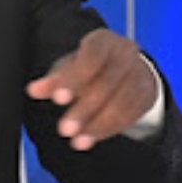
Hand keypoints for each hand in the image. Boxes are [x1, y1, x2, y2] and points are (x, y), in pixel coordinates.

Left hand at [25, 28, 156, 150]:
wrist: (124, 65)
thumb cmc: (90, 64)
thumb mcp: (70, 66)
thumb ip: (53, 79)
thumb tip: (34, 90)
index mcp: (104, 40)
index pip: (91, 57)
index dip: (74, 78)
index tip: (57, 99)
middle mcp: (126, 54)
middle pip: (106, 83)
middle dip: (84, 109)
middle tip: (64, 130)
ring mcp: (140, 74)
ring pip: (121, 103)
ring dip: (97, 125)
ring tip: (77, 142)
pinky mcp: (147, 94)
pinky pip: (130, 116)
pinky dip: (108, 130)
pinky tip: (91, 138)